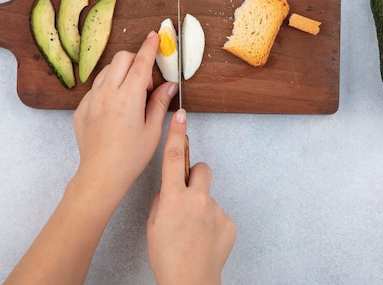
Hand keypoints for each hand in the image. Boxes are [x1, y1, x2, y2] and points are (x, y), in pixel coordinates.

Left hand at [73, 31, 177, 199]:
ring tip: (130, 98)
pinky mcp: (81, 108)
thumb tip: (169, 84)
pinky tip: (114, 110)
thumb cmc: (130, 156)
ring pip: (107, 71)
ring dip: (121, 74)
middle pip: (121, 58)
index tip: (155, 36)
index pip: (141, 62)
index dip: (150, 46)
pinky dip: (108, 89)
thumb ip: (160, 102)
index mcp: (128, 97)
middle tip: (145, 84)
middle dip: (135, 61)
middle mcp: (107, 93)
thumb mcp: (153, 129)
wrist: (101, 174)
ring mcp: (91, 100)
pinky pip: (95, 88)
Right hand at [147, 109, 236, 284]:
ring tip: (193, 231)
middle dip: (194, 176)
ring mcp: (215, 210)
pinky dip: (211, 223)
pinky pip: (218, 214)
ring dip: (201, 206)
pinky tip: (204, 240)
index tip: (181, 115)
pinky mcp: (229, 223)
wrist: (190, 282)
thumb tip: (170, 193)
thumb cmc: (166, 257)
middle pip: (201, 169)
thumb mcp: (153, 225)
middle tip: (187, 195)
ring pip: (208, 196)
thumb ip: (162, 201)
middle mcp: (197, 199)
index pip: (172, 157)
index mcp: (173, 198)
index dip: (176, 134)